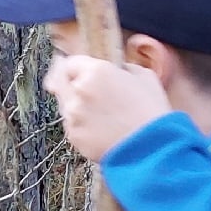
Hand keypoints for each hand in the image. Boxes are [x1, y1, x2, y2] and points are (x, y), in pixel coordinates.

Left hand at [43, 54, 171, 161]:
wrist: (151, 148)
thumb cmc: (151, 111)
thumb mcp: (145, 76)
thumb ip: (123, 68)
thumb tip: (117, 71)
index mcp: (96, 72)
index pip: (71, 63)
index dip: (76, 66)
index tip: (76, 69)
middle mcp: (78, 92)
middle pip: (59, 82)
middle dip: (65, 82)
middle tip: (74, 85)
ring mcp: (73, 116)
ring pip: (66, 106)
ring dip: (76, 106)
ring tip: (101, 115)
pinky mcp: (74, 137)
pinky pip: (74, 126)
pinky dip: (83, 126)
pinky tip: (102, 130)